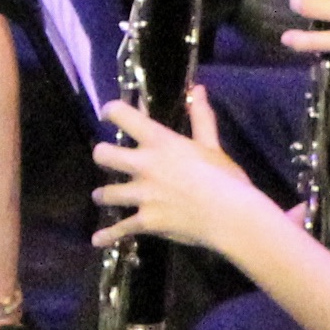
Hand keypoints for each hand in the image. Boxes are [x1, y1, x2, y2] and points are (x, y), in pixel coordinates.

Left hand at [90, 83, 275, 257]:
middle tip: (107, 160)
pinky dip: (108, 236)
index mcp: (159, 142)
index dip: (111, 111)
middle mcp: (144, 165)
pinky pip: (120, 229)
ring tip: (104, 197)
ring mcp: (142, 195)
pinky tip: (98, 240)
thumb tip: (197, 89)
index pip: (122, 115)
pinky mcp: (146, 221)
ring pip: (105, 194)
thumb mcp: (212, 145)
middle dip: (102, 156)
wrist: (231, 216)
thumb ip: (200, 117)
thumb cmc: (225, 178)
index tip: (108, 114)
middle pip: (102, 155)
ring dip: (103, 195)